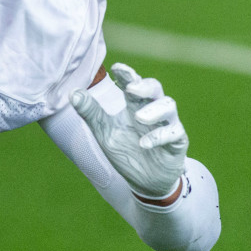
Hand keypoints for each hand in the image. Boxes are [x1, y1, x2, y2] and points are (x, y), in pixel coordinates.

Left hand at [69, 63, 187, 198]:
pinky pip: (174, 133)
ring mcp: (166, 125)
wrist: (143, 182)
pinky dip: (159, 136)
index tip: (117, 68)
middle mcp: (152, 111)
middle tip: (131, 88)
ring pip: (169, 106)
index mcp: (133, 106)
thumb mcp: (103, 131)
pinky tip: (143, 143)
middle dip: (145, 86)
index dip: (127, 74)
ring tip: (138, 116)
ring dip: (154, 110)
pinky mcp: (177, 143)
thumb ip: (90, 112)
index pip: (132, 84)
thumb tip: (73, 93)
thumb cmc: (124, 151)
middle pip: (155, 89)